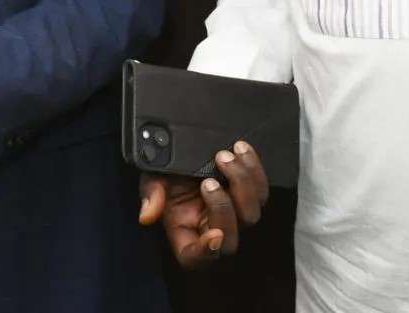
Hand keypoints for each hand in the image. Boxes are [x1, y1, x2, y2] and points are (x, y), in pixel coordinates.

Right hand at [138, 140, 268, 266]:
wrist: (182, 151)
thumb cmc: (165, 170)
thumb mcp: (152, 177)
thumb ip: (150, 195)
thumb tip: (147, 216)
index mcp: (185, 233)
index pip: (196, 257)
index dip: (206, 252)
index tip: (213, 234)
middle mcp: (212, 228)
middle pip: (230, 238)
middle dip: (222, 208)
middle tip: (208, 180)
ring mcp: (234, 214)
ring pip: (251, 214)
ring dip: (241, 183)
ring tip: (223, 156)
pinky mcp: (249, 195)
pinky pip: (261, 190)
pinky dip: (253, 169)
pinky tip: (241, 150)